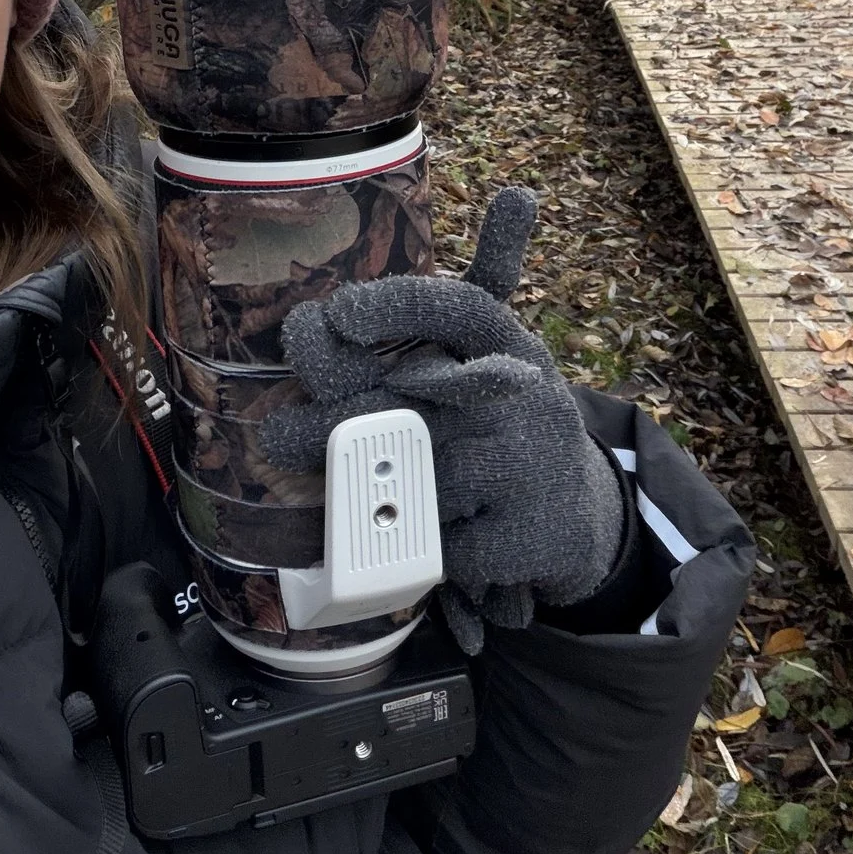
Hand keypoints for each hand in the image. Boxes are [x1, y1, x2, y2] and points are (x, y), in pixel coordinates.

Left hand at [261, 188, 625, 653]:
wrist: (576, 510)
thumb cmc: (496, 426)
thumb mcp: (477, 368)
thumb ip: (407, 353)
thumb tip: (308, 332)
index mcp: (505, 343)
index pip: (454, 309)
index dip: (395, 307)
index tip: (339, 313)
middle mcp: (520, 394)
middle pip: (405, 407)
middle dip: (329, 425)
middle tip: (276, 437)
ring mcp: (526, 463)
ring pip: (413, 479)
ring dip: (380, 493)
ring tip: (377, 496)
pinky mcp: (523, 532)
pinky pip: (437, 544)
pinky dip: (421, 546)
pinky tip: (435, 535)